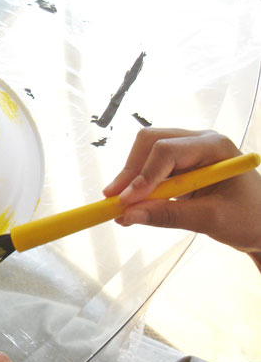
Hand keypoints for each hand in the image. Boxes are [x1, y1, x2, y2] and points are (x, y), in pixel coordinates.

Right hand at [103, 128, 260, 265]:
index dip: (142, 176)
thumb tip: (128, 217)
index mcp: (214, 147)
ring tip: (121, 206)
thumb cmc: (250, 218)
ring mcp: (189, 152)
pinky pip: (150, 168)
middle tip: (114, 200)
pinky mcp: (181, 166)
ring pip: (146, 153)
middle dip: (130, 171)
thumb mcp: (211, 219)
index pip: (166, 151)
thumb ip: (168, 215)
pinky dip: (138, 186)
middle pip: (150, 142)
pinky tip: (133, 205)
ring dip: (131, 178)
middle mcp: (199, 142)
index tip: (125, 203)